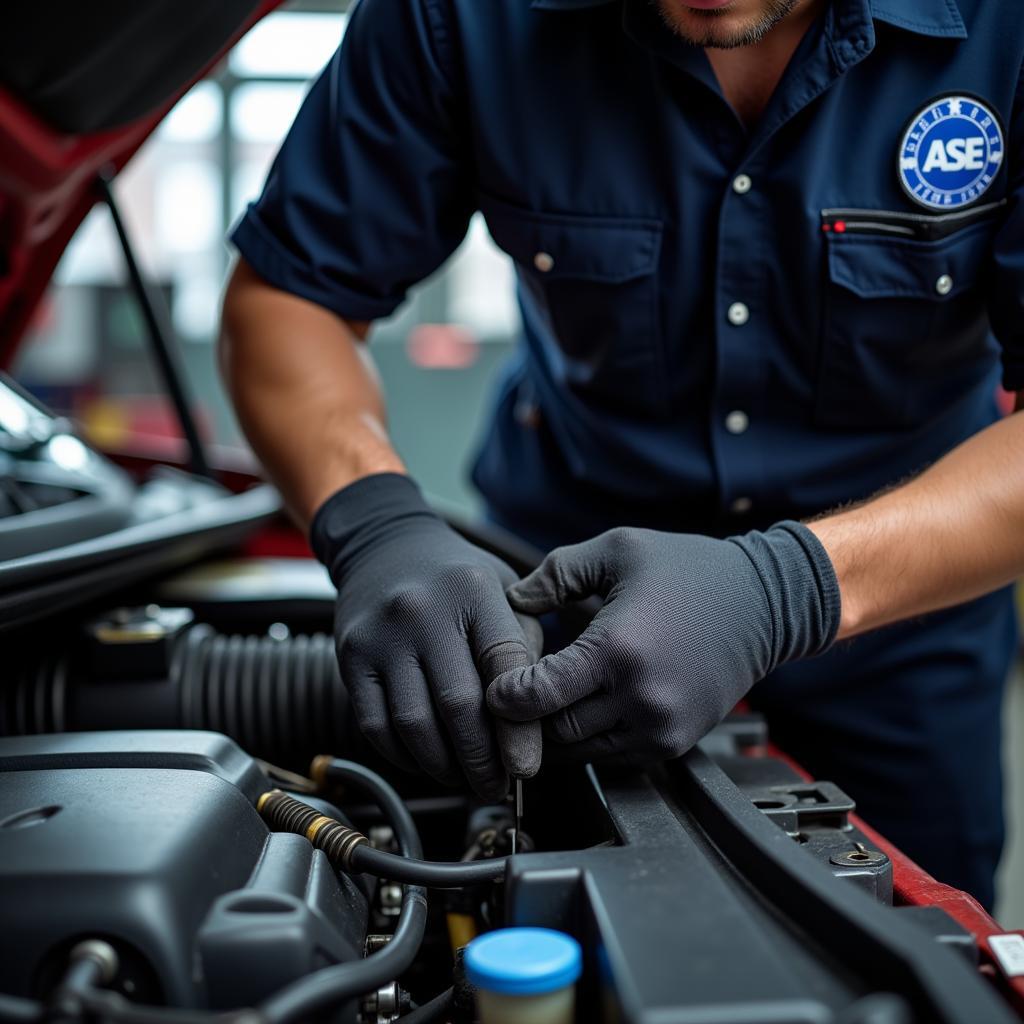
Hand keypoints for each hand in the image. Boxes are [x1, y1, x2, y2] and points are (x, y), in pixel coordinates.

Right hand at [311, 473, 542, 798]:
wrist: (383, 544)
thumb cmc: (454, 577)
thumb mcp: (501, 592)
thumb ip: (521, 648)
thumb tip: (535, 723)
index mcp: (473, 590)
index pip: (504, 666)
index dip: (519, 727)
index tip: (526, 767)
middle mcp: (423, 611)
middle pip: (458, 707)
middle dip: (482, 760)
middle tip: (498, 784)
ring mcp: (382, 635)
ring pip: (414, 725)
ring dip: (444, 767)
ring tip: (465, 779)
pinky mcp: (350, 657)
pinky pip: (376, 726)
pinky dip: (404, 756)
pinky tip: (426, 761)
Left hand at [487, 523, 838, 764]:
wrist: (763, 604)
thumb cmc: (690, 570)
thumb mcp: (618, 550)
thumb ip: (557, 573)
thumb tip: (513, 600)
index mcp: (617, 650)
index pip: (536, 696)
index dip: (504, 697)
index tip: (494, 687)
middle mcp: (640, 698)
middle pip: (553, 731)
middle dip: (525, 718)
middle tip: (511, 696)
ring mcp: (660, 727)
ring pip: (579, 752)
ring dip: (555, 732)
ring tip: (543, 703)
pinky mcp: (674, 744)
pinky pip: (612, 756)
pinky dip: (588, 739)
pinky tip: (581, 708)